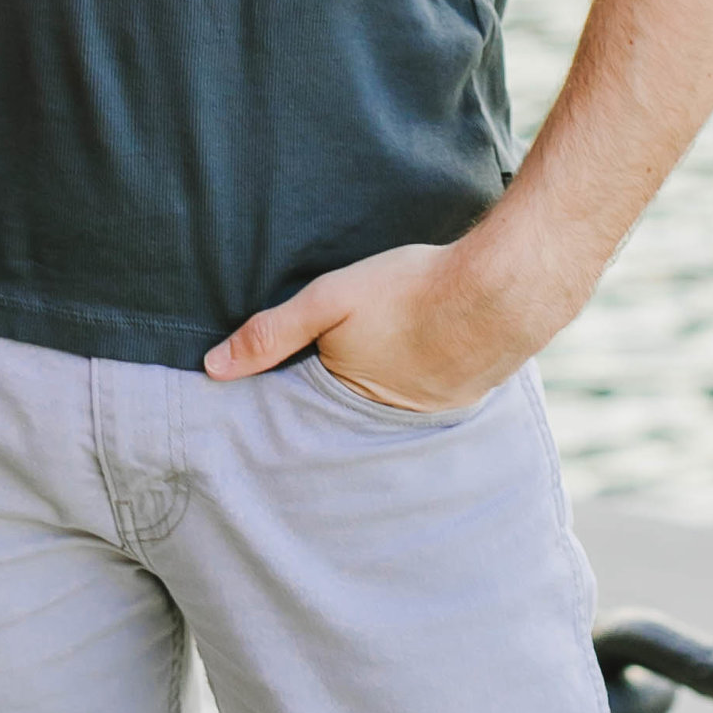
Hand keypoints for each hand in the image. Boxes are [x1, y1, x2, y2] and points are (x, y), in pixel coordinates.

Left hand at [204, 239, 540, 418]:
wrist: (501, 290)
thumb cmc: (410, 289)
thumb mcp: (330, 299)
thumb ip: (273, 332)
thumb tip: (212, 368)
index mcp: (347, 401)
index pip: (307, 410)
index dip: (295, 394)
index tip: (283, 384)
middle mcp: (386, 423)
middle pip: (348, 412)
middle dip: (337, 398)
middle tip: (335, 365)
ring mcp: (429, 415)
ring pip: (389, 404)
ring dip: (382, 387)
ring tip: (377, 359)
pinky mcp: (463, 400)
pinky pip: (428, 396)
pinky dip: (419, 379)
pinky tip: (421, 351)